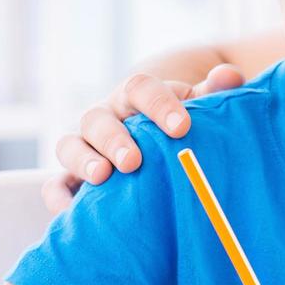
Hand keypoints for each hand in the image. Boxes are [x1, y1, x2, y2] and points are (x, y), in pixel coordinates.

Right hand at [41, 63, 245, 212]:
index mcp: (136, 96)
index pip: (141, 89)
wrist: (153, 137)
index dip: (159, 105)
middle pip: (99, 119)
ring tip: (102, 176)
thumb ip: (212, 93)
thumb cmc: (179, 123)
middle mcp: (106, 117)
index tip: (181, 127)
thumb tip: (229, 76)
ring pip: (70, 145)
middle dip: (115, 139)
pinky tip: (70, 208)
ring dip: (83, 160)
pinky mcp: (72, 177)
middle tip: (134, 161)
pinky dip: (58, 195)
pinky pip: (55, 184)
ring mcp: (85, 146)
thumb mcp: (195, 106)